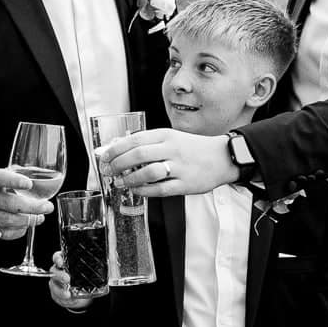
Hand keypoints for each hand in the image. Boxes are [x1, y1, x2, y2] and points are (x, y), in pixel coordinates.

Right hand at [0, 167, 52, 239]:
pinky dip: (19, 230)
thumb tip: (36, 174)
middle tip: (48, 207)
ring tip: (39, 217)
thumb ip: (15, 174)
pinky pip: (6, 233)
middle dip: (33, 207)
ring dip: (29, 220)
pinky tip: (25, 225)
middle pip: (10, 204)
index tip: (29, 184)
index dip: (14, 181)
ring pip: (10, 220)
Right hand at [48, 252, 92, 310]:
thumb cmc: (84, 278)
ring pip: (54, 284)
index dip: (58, 258)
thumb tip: (108, 258)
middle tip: (67, 279)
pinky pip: (57, 294)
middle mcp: (59, 271)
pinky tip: (68, 297)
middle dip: (60, 275)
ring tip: (67, 294)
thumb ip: (96, 264)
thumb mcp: (89, 270)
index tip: (61, 262)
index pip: (58, 257)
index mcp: (65, 262)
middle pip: (54, 271)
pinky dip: (62, 297)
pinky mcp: (57, 292)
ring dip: (60, 289)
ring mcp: (56, 282)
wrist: (80, 293)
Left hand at [96, 129, 237, 196]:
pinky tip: (137, 190)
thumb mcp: (171, 138)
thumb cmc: (192, 148)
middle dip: (118, 164)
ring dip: (129, 179)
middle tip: (108, 170)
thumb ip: (149, 143)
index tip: (105, 156)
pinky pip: (160, 189)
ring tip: (120, 182)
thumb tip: (120, 149)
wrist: (223, 157)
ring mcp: (179, 167)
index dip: (116, 149)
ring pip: (148, 173)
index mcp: (166, 135)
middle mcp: (172, 149)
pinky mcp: (185, 184)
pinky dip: (144, 191)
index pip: (135, 139)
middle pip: (138, 155)